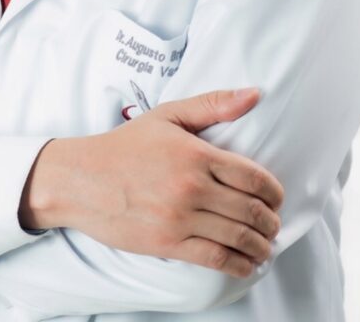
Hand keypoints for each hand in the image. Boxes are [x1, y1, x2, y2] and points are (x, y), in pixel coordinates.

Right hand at [21, 88, 283, 277]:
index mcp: (195, 154)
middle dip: (271, 221)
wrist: (82, 179)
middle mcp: (191, 187)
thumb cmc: (125, 145)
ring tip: (265, 245)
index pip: (253, 178)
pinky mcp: (168, 244)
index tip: (276, 198)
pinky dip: (239, 265)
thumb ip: (214, 104)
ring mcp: (180, 218)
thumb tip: (255, 94)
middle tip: (273, 224)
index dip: (274, 192)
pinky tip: (246, 263)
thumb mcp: (168, 115)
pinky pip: (215, 259)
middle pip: (251, 211)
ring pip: (238, 238)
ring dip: (261, 246)